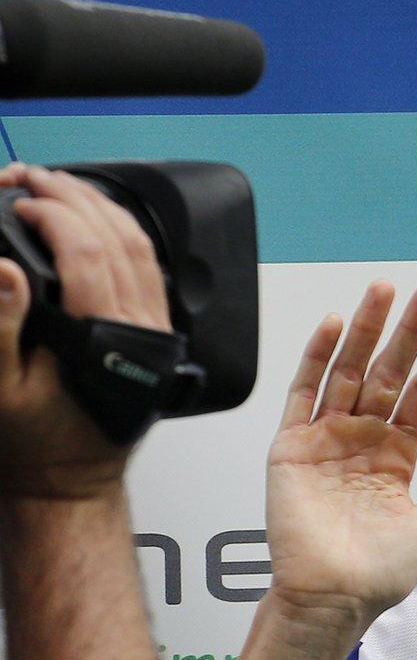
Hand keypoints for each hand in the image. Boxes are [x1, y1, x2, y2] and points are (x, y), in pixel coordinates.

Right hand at [0, 162, 173, 498]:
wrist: (71, 482)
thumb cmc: (38, 446)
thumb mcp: (2, 389)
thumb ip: (1, 325)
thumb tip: (4, 269)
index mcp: (106, 342)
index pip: (87, 254)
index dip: (51, 215)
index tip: (18, 199)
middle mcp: (141, 333)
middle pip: (120, 240)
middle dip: (75, 197)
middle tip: (34, 177)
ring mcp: (156, 333)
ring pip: (143, 251)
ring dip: (104, 208)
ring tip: (61, 186)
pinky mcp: (158, 337)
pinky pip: (151, 272)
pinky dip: (125, 235)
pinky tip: (97, 222)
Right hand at [264, 280, 416, 635]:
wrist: (335, 597)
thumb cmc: (383, 570)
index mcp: (397, 455)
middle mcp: (362, 439)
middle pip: (390, 372)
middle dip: (410, 331)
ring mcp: (326, 438)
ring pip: (348, 370)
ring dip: (367, 330)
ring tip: (386, 290)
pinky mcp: (291, 446)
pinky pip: (303, 393)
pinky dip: (316, 357)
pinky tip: (335, 324)